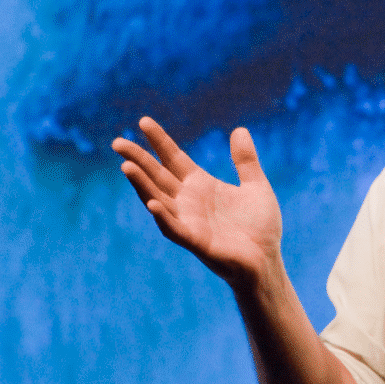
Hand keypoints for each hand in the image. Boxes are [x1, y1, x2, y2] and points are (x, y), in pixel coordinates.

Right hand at [112, 117, 281, 283]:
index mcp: (201, 185)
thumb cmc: (260, 228)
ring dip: (142, 185)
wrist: (267, 262)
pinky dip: (163, 217)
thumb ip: (246, 161)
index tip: (143, 121)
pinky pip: (175, 228)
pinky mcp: (196, 242)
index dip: (159, 141)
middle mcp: (189, 201)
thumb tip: (239, 130)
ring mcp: (189, 221)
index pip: (173, 158)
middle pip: (157, 176)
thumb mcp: (256, 186)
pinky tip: (153, 204)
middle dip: (138, 160)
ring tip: (126, 167)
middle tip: (117, 142)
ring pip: (158, 200)